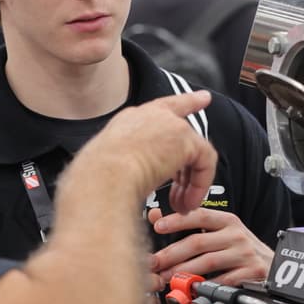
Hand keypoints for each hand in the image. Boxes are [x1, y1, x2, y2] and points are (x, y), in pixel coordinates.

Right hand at [79, 92, 216, 213]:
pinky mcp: (185, 139)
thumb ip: (132, 163)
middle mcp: (152, 116)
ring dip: (190, 184)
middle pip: (185, 134)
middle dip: (188, 168)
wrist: (104, 177)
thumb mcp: (113, 164)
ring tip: (181, 205)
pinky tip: (188, 201)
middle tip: (182, 195)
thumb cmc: (98, 178)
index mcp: (131, 120)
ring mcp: (170, 124)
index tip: (203, 99)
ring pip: (195, 152)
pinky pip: (205, 162)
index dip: (188, 102)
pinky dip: (199, 185)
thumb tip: (140, 180)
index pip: (165, 107)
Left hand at [147, 207, 272, 286]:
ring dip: (184, 271)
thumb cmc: (241, 249)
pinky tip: (192, 288)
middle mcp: (236, 235)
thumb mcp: (220, 232)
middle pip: (198, 242)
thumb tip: (155, 217)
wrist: (273, 266)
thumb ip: (190, 224)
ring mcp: (244, 253)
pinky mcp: (251, 272)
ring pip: (208, 262)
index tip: (157, 226)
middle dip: (172, 253)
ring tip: (167, 277)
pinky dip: (205, 285)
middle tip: (154, 262)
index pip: (199, 215)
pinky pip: (223, 280)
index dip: (177, 220)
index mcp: (227, 221)